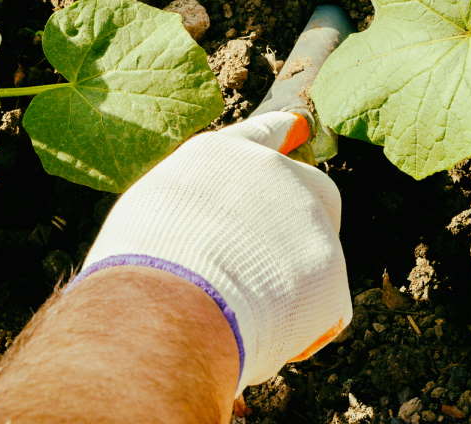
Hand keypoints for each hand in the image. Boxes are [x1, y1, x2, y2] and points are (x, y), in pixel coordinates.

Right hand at [75, 112, 351, 391]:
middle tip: (275, 271)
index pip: (263, 133)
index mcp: (223, 155)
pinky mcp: (332, 266)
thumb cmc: (138, 271)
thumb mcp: (155, 217)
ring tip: (242, 319)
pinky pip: (323, 307)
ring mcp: (309, 215)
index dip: (281, 135)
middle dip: (302, 226)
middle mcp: (274, 172)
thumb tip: (211, 239)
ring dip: (291, 286)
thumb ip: (196, 211)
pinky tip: (262, 342)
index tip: (297, 128)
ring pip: (316, 257)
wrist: (165, 306)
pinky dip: (300, 330)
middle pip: (312, 190)